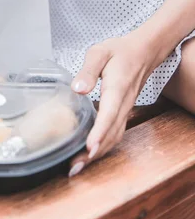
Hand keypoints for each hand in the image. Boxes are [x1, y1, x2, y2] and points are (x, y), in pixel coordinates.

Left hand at [68, 33, 157, 176]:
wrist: (143, 52)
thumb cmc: (119, 51)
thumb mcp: (99, 52)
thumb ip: (88, 70)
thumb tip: (77, 89)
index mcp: (117, 87)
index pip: (110, 113)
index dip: (100, 132)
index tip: (89, 148)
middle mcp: (124, 102)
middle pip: (112, 132)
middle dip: (95, 152)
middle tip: (75, 166)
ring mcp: (126, 109)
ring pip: (115, 136)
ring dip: (99, 153)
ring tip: (78, 165)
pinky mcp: (123, 112)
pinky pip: (116, 133)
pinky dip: (104, 146)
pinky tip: (90, 153)